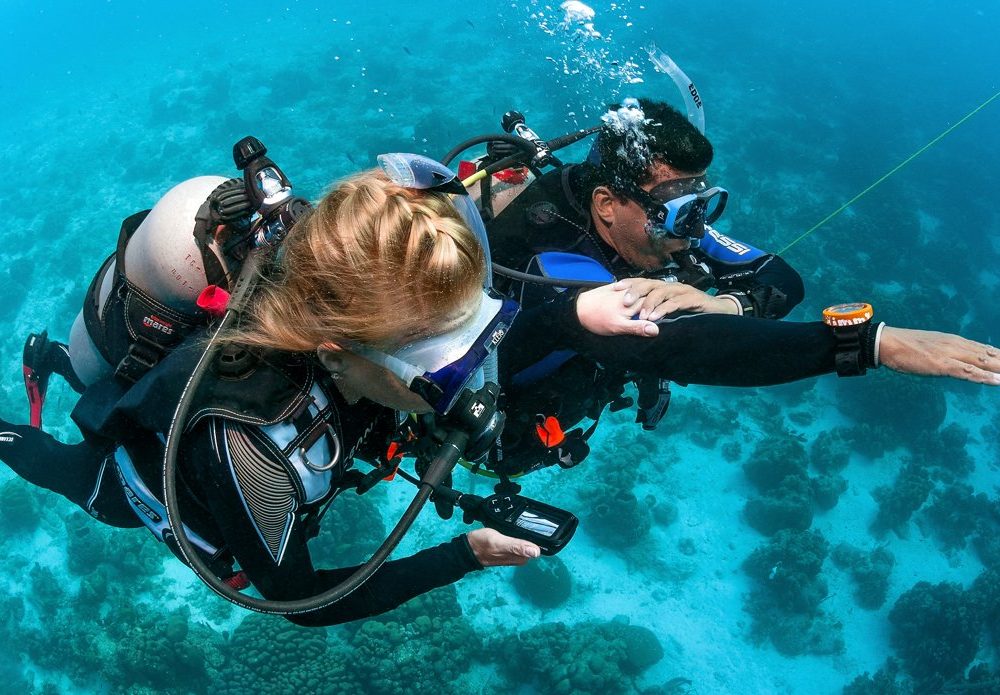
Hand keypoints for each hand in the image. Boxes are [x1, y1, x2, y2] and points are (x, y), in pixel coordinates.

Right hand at [467, 528, 540, 566]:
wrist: (468, 548)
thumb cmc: (482, 544)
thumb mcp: (500, 542)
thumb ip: (517, 547)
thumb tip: (535, 552)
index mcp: (521, 557)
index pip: (538, 547)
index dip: (540, 536)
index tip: (538, 526)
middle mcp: (519, 557)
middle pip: (533, 543)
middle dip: (532, 533)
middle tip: (527, 522)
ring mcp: (514, 553)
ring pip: (525, 542)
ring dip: (524, 533)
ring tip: (520, 524)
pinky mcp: (508, 548)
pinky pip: (518, 541)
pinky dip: (517, 534)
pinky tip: (514, 529)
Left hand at [574, 280, 659, 336]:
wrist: (577, 309)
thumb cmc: (596, 319)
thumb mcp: (618, 327)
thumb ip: (637, 327)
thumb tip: (656, 330)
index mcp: (633, 302)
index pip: (654, 301)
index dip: (662, 308)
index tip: (666, 315)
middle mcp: (629, 292)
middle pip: (649, 292)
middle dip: (657, 298)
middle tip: (663, 306)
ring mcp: (622, 289)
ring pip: (640, 286)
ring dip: (647, 292)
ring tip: (652, 300)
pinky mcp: (615, 288)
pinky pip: (630, 285)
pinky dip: (636, 288)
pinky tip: (637, 294)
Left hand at [629, 280, 741, 320]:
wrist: (720, 310)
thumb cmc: (692, 310)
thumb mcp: (671, 309)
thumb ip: (656, 309)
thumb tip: (636, 314)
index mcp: (664, 287)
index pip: (644, 282)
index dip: (630, 283)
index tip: (614, 287)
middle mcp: (672, 286)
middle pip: (651, 284)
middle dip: (636, 291)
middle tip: (624, 301)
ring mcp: (683, 291)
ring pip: (662, 292)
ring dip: (649, 303)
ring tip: (640, 315)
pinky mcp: (693, 298)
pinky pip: (676, 302)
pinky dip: (665, 309)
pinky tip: (656, 317)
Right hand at [879, 326, 999, 383]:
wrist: (887, 343)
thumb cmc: (905, 346)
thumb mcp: (930, 346)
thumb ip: (946, 352)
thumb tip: (955, 360)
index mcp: (954, 341)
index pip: (986, 349)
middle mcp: (957, 345)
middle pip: (989, 355)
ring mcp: (950, 354)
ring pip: (983, 362)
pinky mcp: (942, 364)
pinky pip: (968, 372)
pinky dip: (984, 377)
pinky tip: (997, 381)